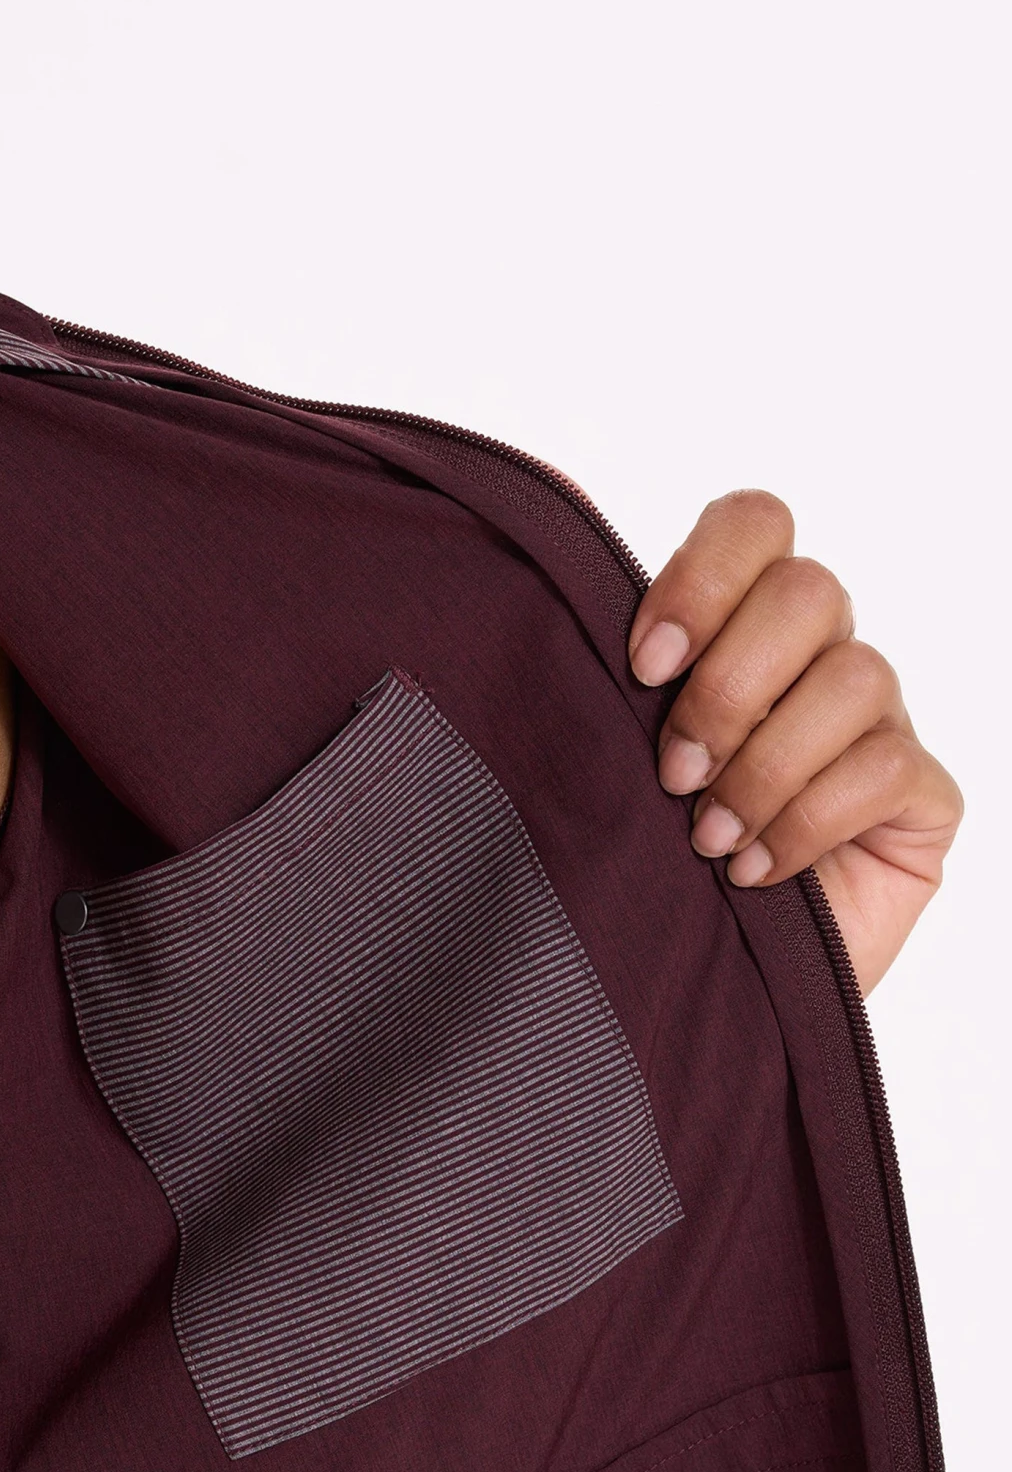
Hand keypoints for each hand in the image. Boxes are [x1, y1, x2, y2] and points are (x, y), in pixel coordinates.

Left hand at [627, 491, 960, 995]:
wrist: (682, 988)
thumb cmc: (630, 863)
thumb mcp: (588, 752)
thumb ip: (578, 638)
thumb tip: (554, 483)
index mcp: (735, 628)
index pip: (755, 523)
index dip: (703, 576)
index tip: (641, 665)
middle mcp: (813, 661)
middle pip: (811, 591)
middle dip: (728, 686)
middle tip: (670, 772)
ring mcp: (875, 726)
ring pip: (854, 677)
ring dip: (762, 765)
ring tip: (703, 838)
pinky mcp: (919, 802)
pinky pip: (887, 767)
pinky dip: (805, 821)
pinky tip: (752, 873)